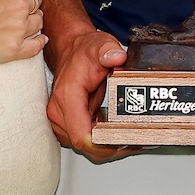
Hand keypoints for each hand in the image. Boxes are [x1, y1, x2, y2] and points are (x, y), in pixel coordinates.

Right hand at [45, 25, 131, 161]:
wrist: (71, 51)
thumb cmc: (83, 52)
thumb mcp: (100, 45)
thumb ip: (108, 50)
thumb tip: (117, 57)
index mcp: (67, 96)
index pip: (81, 135)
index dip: (103, 145)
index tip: (123, 142)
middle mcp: (60, 111)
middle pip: (86, 146)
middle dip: (110, 148)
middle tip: (134, 141)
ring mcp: (61, 120)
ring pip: (85, 147)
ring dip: (106, 147)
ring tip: (129, 138)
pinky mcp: (66, 124)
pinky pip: (84, 141)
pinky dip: (101, 142)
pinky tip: (116, 135)